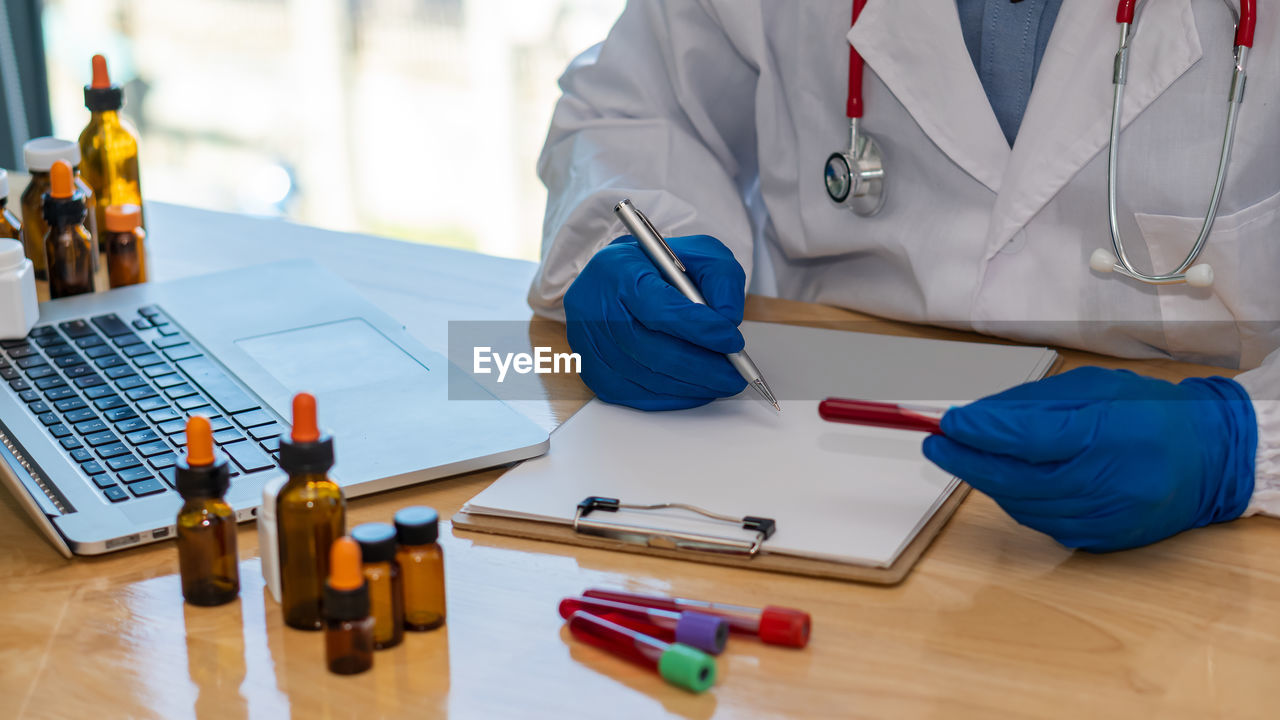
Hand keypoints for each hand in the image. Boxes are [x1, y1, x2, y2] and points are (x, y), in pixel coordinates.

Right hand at [564, 234, 747, 410]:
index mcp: (618, 271)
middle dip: (702, 367)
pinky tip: (696, 390)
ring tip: (722, 382)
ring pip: (647, 378)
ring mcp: (590, 345)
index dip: (700, 330)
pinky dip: (673, 397)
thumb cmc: (657, 268)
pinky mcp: (593, 373)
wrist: (614, 280)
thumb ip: (720, 277)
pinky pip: (636, 396)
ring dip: (692, 386)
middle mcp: (595, 309)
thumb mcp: (696, 253)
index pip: (660, 309)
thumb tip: (727, 319)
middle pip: (653, 351)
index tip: (732, 341)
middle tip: (735, 374)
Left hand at [922, 367, 1255, 551]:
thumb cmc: (1148, 414)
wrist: (1210, 459)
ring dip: (988, 481)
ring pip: (1022, 504)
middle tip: (935, 444)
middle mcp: (1106, 482)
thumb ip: (1031, 405)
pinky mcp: (1101, 539)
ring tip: (968, 455)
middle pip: (1016, 478)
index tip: (947, 422)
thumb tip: (975, 417)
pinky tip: (1007, 480)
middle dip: (967, 461)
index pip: (1027, 438)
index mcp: (1106, 434)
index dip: (980, 432)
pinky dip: (1016, 500)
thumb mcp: (1092, 388)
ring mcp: (1104, 517)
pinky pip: (1041, 521)